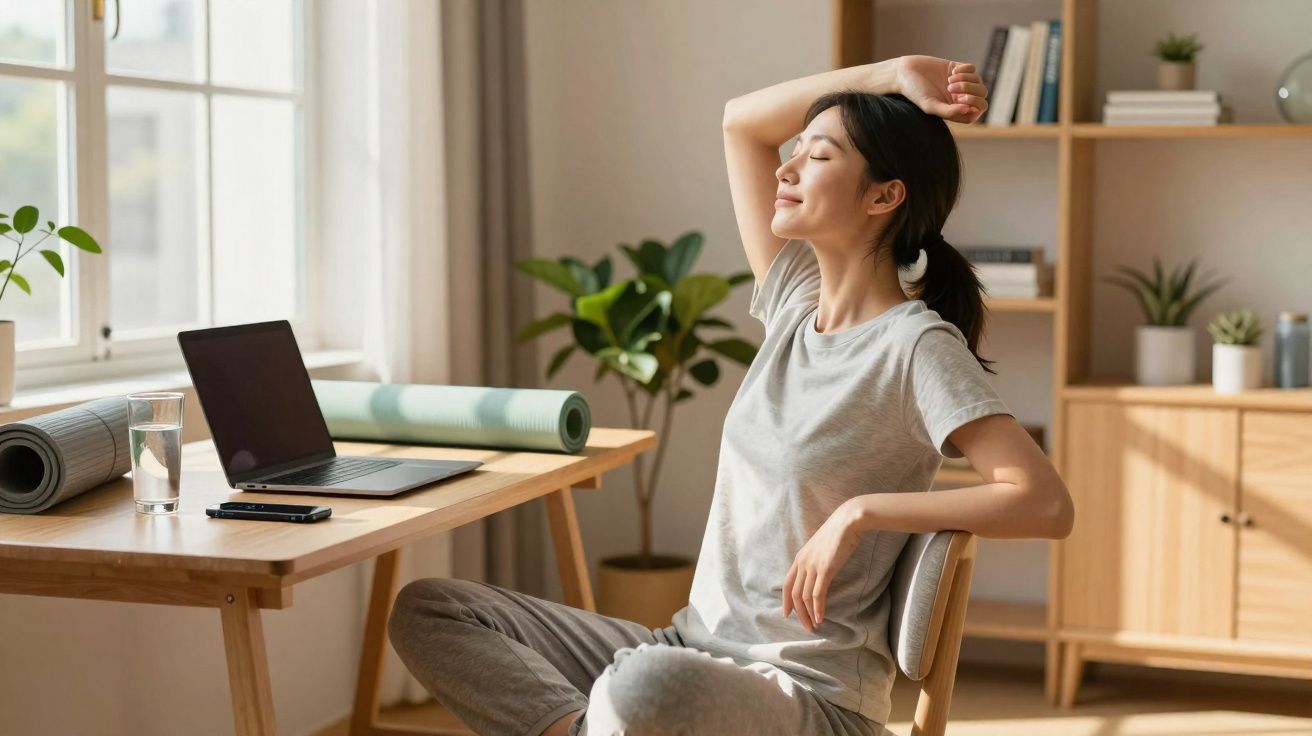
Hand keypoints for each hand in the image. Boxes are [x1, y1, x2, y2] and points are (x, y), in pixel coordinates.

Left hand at [782, 499, 863, 631]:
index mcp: (800, 558)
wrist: (848, 521)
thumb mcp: (822, 547)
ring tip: (814, 626)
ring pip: (804, 597)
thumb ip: (817, 560)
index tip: (787, 614)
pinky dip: (818, 608)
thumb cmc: (839, 533)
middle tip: (806, 626)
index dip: (786, 601)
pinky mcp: (825, 569)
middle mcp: (803, 563)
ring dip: (809, 614)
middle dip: (799, 613)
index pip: (788, 583)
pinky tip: (821, 617)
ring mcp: (813, 566)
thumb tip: (820, 572)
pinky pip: (817, 594)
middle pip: (794, 594)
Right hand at [895, 55, 988, 124]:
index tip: (961, 99)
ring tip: (949, 81)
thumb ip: (949, 112)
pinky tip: (950, 72)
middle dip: (971, 91)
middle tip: (952, 88)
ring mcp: (960, 83)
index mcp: (955, 110)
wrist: (904, 72)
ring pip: (979, 82)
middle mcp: (959, 97)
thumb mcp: (930, 105)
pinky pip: (972, 69)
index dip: (975, 104)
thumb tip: (970, 110)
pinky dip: (964, 71)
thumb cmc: (914, 93)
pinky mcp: (957, 68)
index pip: (977, 111)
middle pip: (982, 96)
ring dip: (966, 81)